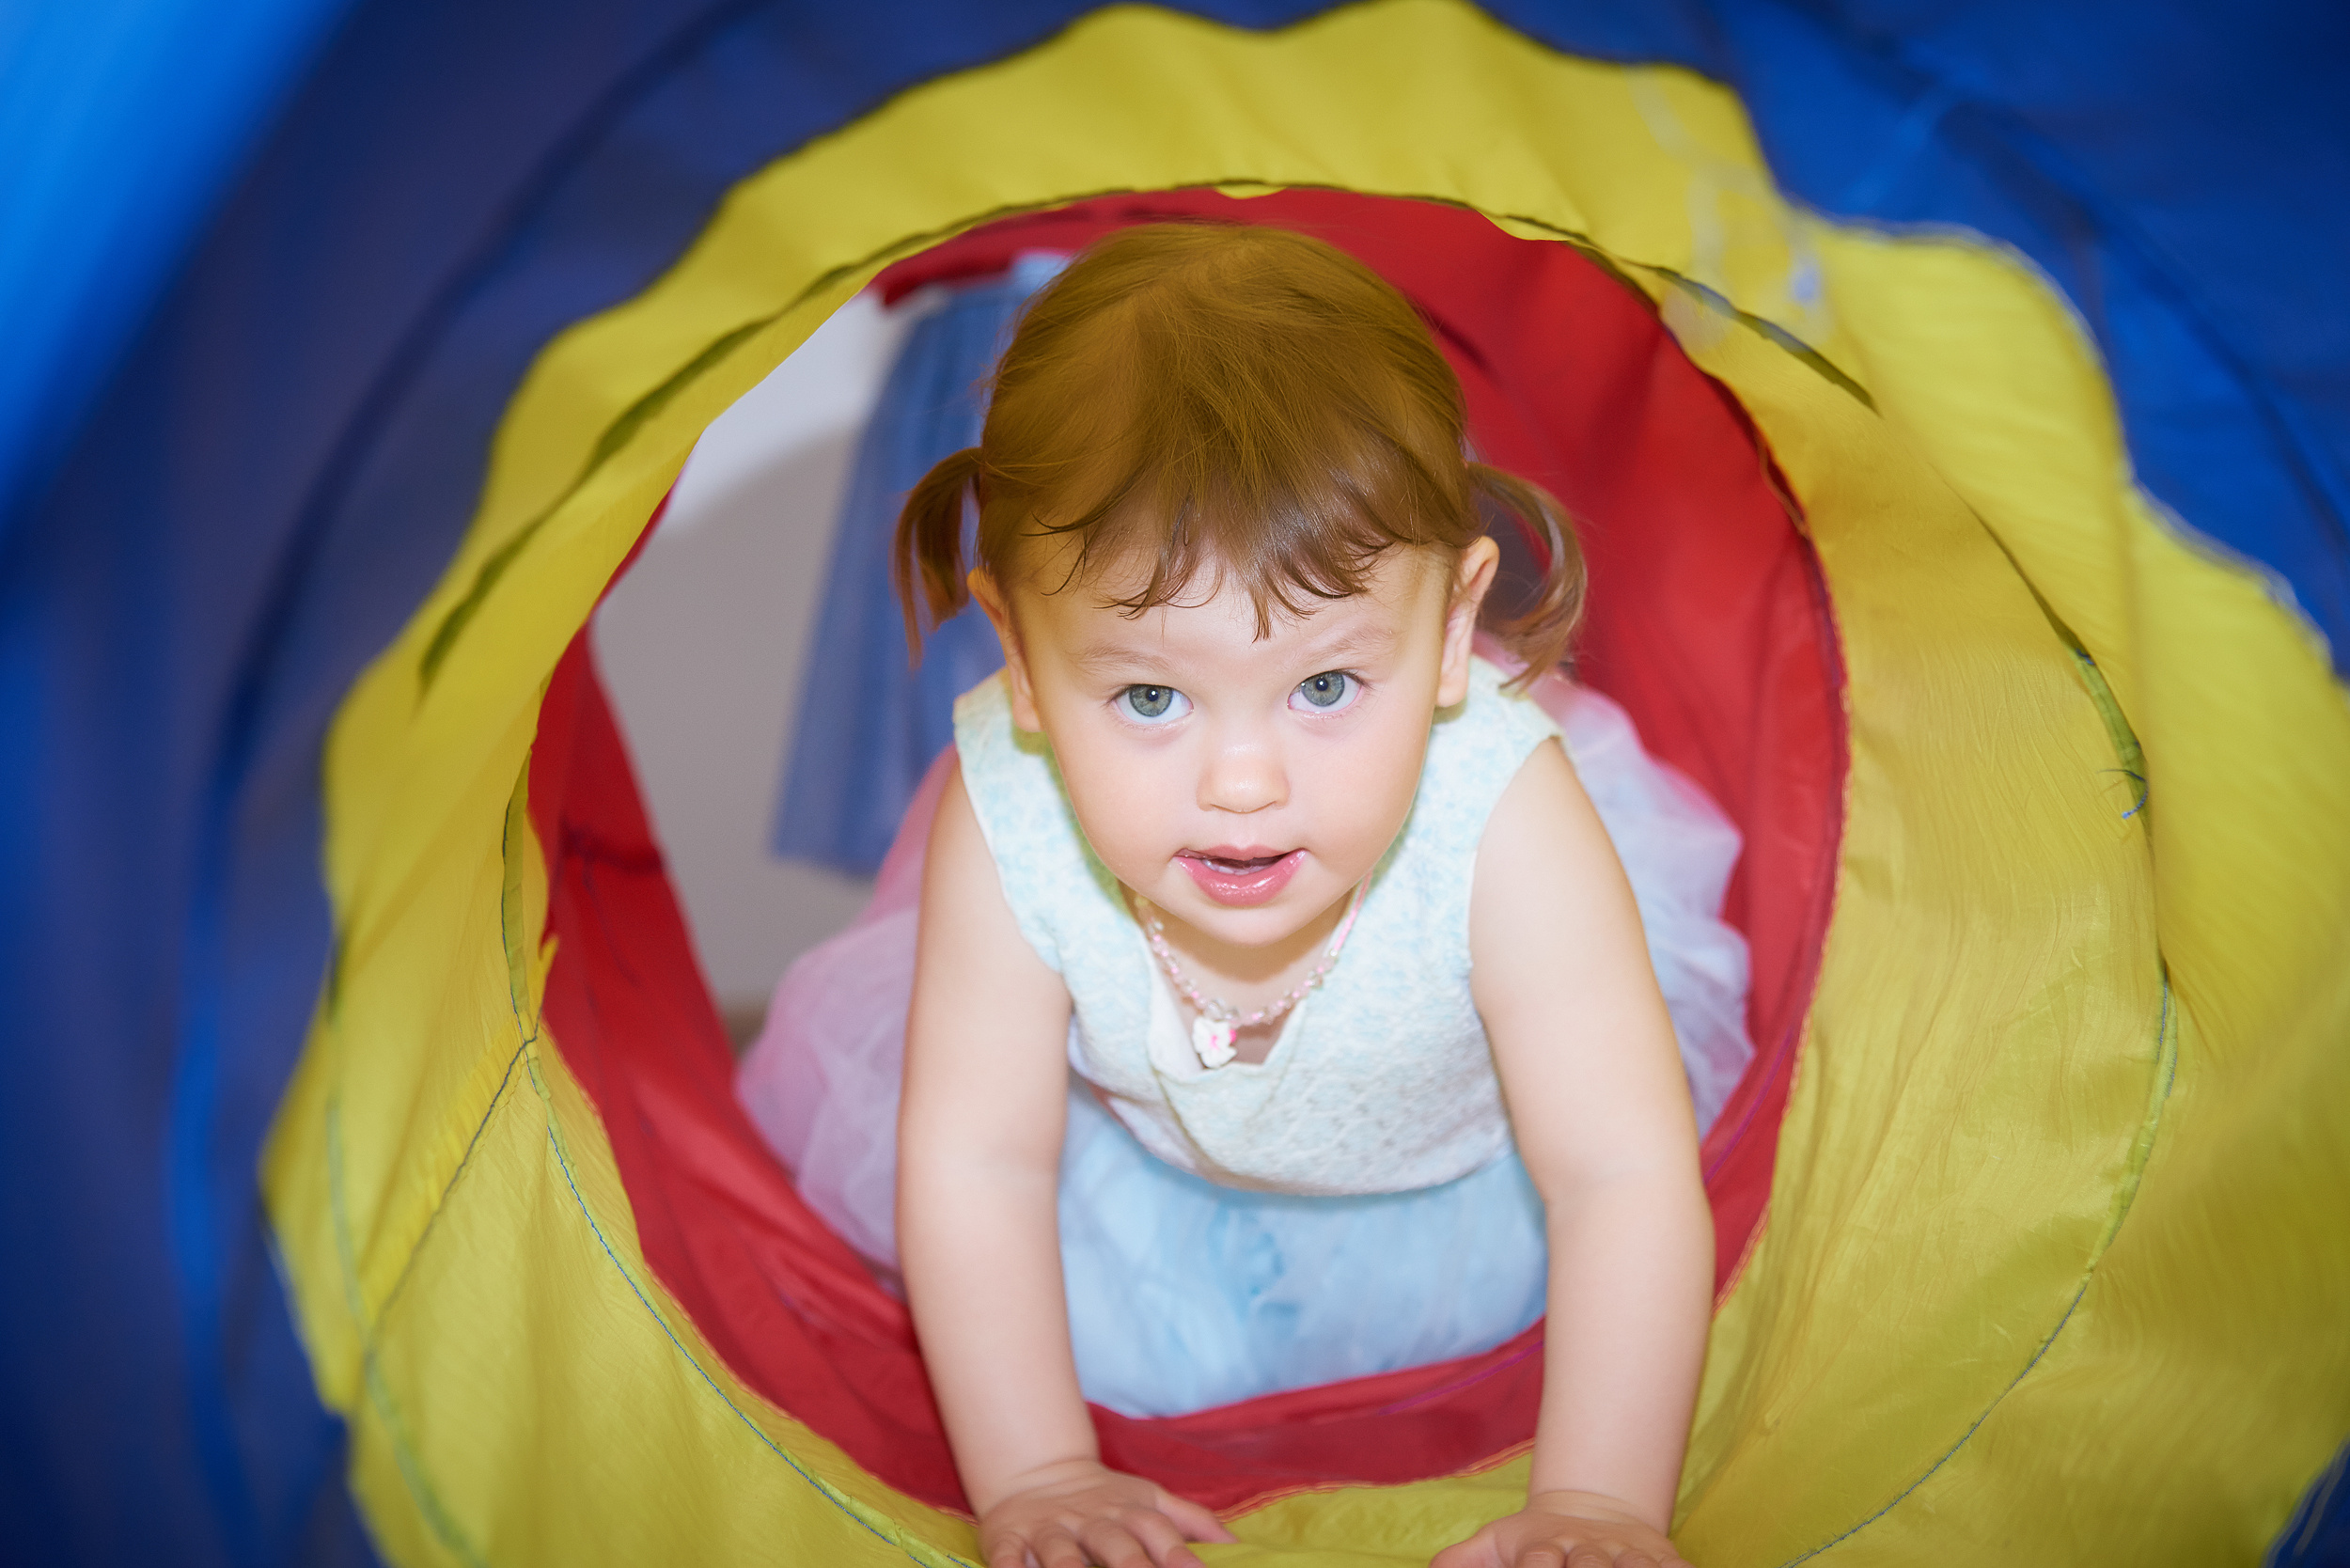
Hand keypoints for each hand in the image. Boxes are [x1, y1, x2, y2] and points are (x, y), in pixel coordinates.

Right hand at [978, 1457, 1236, 1567]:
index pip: (1157, 1531)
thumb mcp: (1149, 1500)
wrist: (1034, 1471)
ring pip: (1061, 1553)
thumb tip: (1238, 1545)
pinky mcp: (1008, 1539)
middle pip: (1114, 1545)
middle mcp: (1091, 1521)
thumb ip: (1192, 1521)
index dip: (1177, 1553)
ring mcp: (1049, 1530)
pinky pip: (1006, 1556)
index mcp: (1128, 1512)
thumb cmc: (1104, 1499)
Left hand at [1429, 1490, 1692, 1567]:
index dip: (1537, 1566)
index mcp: (1546, 1546)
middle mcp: (1588, 1551)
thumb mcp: (1496, 1545)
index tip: (1538, 1566)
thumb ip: (1461, 1560)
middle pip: (1589, 1565)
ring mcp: (1626, 1554)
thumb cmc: (1537, 1542)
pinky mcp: (1663, 1559)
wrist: (1597, 1510)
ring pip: (1633, 1565)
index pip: (1539, 1561)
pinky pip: (1675, 1567)